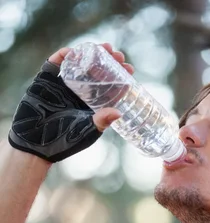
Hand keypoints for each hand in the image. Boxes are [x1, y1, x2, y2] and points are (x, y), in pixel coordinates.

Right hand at [8, 43, 134, 162]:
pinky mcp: (48, 79)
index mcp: (92, 105)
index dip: (120, 77)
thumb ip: (101, 122)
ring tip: (105, 48)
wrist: (35, 142)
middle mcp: (80, 92)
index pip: (110, 88)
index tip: (129, 69)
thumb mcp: (87, 131)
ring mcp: (64, 84)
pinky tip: (78, 51)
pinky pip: (58, 62)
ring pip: (80, 63)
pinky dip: (67, 54)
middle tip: (118, 56)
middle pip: (97, 72)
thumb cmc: (63, 141)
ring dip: (92, 54)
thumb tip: (119, 113)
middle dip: (109, 61)